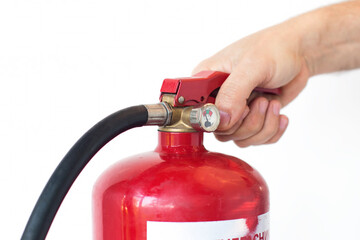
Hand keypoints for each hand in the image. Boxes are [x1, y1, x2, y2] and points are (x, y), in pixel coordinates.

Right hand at [193, 22, 310, 146]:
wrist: (298, 52)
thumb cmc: (274, 48)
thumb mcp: (252, 65)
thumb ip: (233, 93)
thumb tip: (221, 120)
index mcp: (206, 79)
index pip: (196, 111)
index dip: (215, 119)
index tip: (238, 111)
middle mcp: (217, 97)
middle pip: (221, 131)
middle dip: (248, 123)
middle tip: (261, 101)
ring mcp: (234, 109)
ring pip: (239, 138)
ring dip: (262, 126)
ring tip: (272, 103)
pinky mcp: (251, 118)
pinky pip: (255, 140)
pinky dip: (271, 131)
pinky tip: (279, 113)